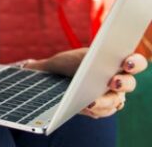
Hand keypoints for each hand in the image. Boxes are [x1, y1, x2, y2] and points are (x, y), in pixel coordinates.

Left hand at [24, 48, 146, 117]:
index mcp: (113, 62)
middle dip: (123, 83)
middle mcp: (117, 80)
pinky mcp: (103, 109)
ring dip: (105, 101)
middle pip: (129, 83)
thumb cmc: (62, 66)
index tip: (125, 62)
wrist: (53, 81)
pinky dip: (96, 110)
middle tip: (112, 82)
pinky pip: (104, 111)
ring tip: (90, 101)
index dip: (134, 62)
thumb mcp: (62, 61)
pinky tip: (85, 107)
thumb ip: (69, 60)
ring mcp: (112, 96)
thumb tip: (39, 66)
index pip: (134, 61)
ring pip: (116, 101)